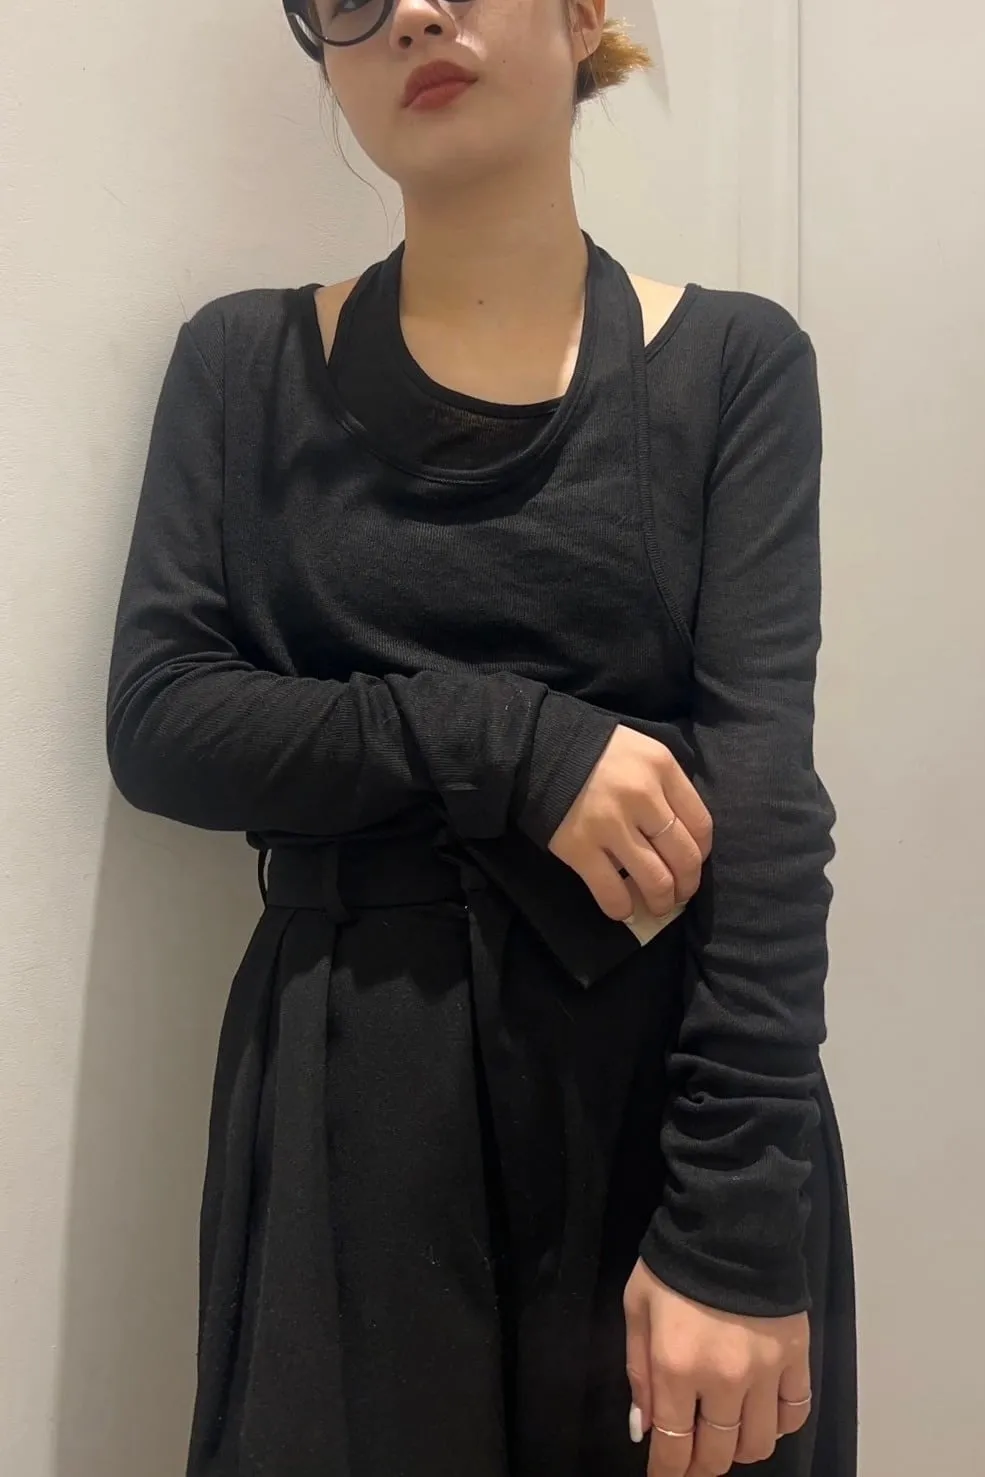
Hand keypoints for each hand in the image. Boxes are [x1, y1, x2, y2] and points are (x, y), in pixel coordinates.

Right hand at [548, 724, 711, 922]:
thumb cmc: (596, 752)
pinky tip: (623, 910)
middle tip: (679, 894)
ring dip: (661, 902)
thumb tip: (684, 835)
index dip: (701, 853)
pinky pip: (612, 891)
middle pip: (684, 856)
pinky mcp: (580, 848)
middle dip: (687, 884)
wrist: (538, 750)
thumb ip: (666, 786)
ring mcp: (610, 824)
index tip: (691, 864)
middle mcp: (642, 796)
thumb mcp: (642, 753)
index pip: (701, 824)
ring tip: (656, 907)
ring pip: (655, 880)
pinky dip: (622, 908)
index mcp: (661, 768)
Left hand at [624, 1260, 811, 1474]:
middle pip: (719, 1454)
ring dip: (738, 1449)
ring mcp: (766, 1372)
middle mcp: (725, 1381)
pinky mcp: (797, 1357)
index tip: (664, 1474)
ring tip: (726, 1432)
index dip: (668, 1472)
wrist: (728, 1222)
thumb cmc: (672, 1264)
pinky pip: (794, 1414)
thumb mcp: (637, 1308)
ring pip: (759, 1444)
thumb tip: (644, 1428)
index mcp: (677, 1368)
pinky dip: (778, 1424)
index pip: (675, 1448)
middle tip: (691, 1455)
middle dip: (700, 1464)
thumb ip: (638, 1372)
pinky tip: (762, 1413)